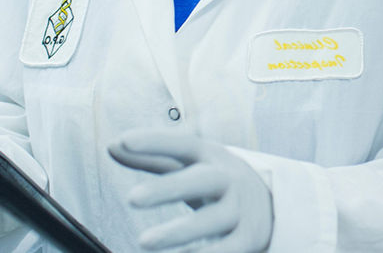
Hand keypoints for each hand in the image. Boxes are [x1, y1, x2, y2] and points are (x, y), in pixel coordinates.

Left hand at [110, 128, 273, 252]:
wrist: (271, 204)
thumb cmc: (216, 181)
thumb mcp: (191, 164)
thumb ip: (151, 156)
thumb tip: (111, 145)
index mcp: (210, 156)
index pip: (182, 144)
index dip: (155, 141)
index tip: (125, 140)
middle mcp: (227, 179)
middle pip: (199, 181)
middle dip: (167, 189)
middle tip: (131, 199)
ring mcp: (239, 209)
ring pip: (210, 220)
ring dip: (178, 231)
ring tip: (143, 241)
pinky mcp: (248, 237)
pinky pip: (227, 249)